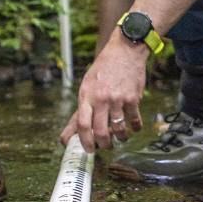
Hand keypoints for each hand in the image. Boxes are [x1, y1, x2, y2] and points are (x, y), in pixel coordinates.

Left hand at [60, 33, 146, 152]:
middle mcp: (101, 98)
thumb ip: (80, 111)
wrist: (125, 51)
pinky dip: (134, 128)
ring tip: (121, 138)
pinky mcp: (133, 98)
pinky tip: (133, 128)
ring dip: (121, 138)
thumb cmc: (103, 70)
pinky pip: (134, 121)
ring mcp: (118, 99)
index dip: (84, 141)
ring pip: (119, 129)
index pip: (82, 124)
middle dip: (104, 145)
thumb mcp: (87, 87)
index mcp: (86, 96)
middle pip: (100, 131)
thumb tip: (67, 136)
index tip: (89, 150)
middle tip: (106, 147)